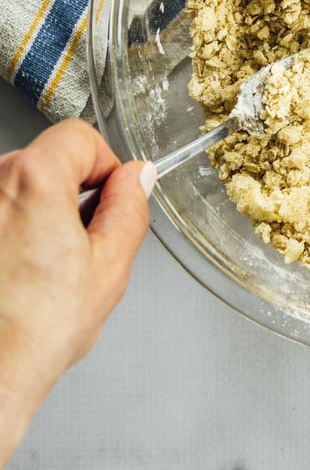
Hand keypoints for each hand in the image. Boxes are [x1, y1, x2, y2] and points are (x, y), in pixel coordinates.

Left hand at [0, 119, 153, 463]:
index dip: (106, 163)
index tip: (113, 194)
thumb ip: (129, 207)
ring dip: (39, 212)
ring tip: (49, 265)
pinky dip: (12, 230)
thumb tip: (137, 178)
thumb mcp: (109, 264)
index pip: (79, 136)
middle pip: (46, 160)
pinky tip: (20, 272)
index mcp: (31, 180)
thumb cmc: (32, 332)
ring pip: (18, 189)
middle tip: (86, 238)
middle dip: (73, 190)